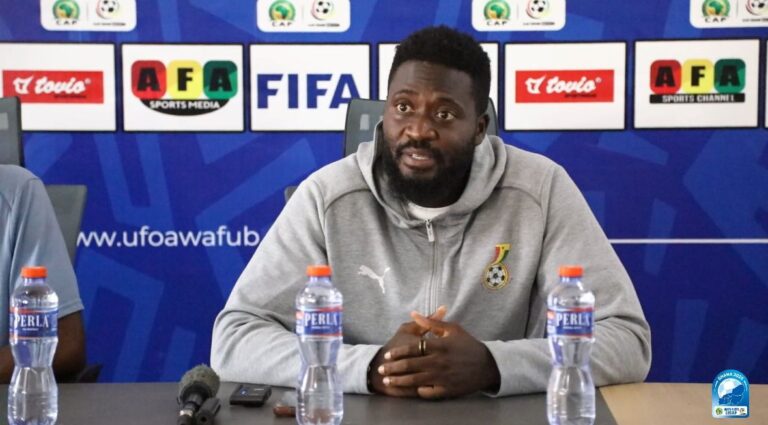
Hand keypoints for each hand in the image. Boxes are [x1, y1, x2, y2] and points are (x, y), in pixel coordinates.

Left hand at [377, 312, 500, 398]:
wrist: (488, 365)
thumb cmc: (468, 345)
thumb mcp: (453, 329)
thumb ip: (432, 322)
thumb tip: (413, 313)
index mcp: (440, 346)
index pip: (413, 349)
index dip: (398, 352)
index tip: (388, 355)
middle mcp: (440, 362)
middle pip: (411, 365)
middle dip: (393, 368)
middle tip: (381, 369)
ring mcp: (443, 378)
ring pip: (415, 380)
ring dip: (399, 380)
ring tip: (388, 380)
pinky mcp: (447, 390)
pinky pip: (428, 392)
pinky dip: (418, 390)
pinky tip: (409, 388)